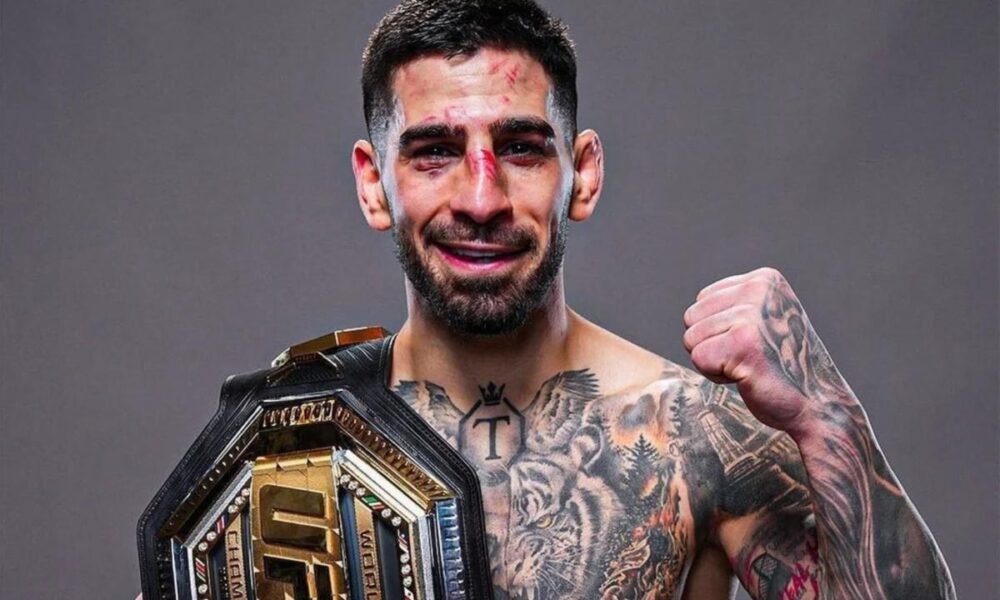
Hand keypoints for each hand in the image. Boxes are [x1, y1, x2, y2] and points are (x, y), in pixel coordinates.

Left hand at [682, 267, 846, 433]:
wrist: (818, 402)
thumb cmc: (784, 365)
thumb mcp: (764, 319)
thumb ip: (733, 306)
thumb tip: (690, 314)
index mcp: (763, 279)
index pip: (702, 300)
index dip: (718, 329)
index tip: (752, 342)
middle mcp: (758, 290)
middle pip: (691, 318)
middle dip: (711, 344)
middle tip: (749, 357)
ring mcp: (751, 316)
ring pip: (691, 339)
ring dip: (714, 361)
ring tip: (749, 365)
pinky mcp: (743, 344)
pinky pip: (698, 358)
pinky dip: (715, 375)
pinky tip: (747, 376)